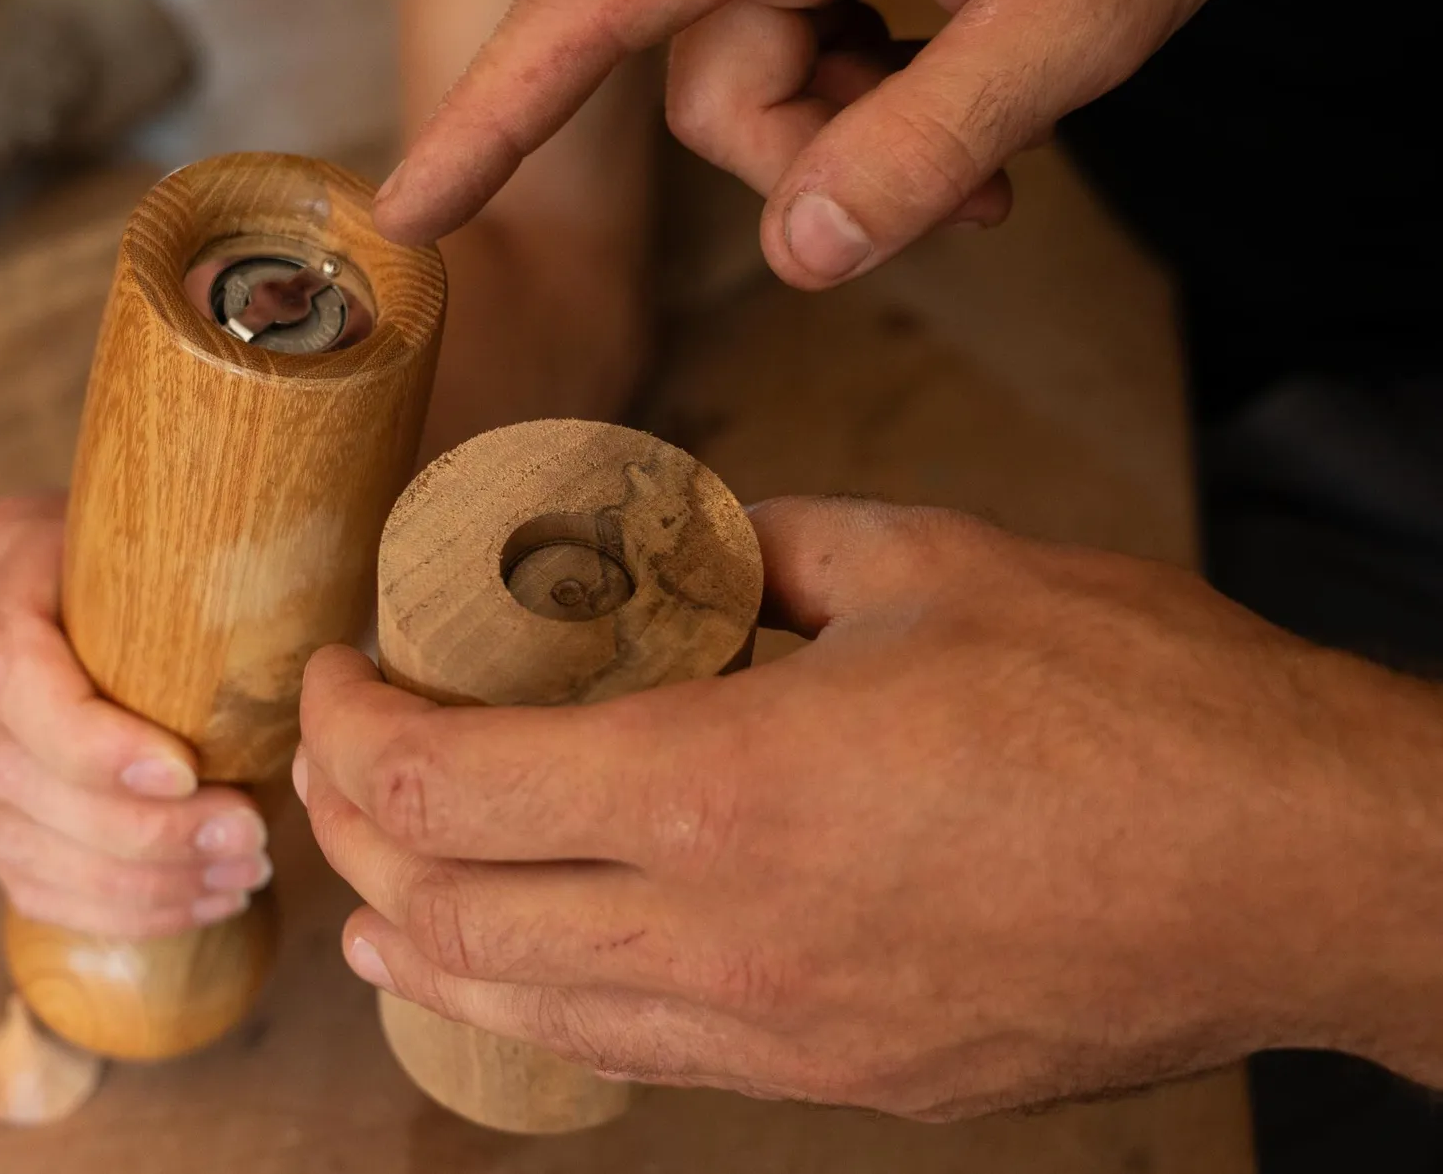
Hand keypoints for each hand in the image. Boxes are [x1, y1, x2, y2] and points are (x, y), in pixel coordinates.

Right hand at [0, 495, 271, 938]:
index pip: (12, 673)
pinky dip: (126, 910)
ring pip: (27, 844)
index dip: (90, 740)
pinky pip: (38, 885)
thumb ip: (244, 567)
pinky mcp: (2, 809)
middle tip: (250, 837)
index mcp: (11, 563)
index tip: (186, 772)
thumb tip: (333, 663)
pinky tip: (208, 902)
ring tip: (246, 873)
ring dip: (145, 881)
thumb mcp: (223, 534)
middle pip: (21, 774)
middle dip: (143, 830)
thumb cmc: (219, 549)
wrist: (178, 571)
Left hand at [297, 496, 1442, 1116]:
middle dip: (355, 836)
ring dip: (426, 941)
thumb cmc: (1132, 702)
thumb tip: (679, 548)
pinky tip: (544, 957)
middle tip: (342, 765)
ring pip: (522, 1016)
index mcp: (726, 789)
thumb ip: (766, 552)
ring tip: (388, 886)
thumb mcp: (929, 565)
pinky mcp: (840, 1082)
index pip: (441, 787)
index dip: (347, 729)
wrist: (1296, 871)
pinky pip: (639, 1053)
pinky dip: (543, 1002)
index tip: (333, 676)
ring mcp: (778, 1038)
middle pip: (445, 917)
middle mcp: (722, 939)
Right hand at [374, 0, 1227, 288]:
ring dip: (866, 125)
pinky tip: (970, 65)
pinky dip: (877, 72)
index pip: (587, 18)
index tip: (409, 211)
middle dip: (816, 158)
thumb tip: (804, 261)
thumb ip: (934, 138)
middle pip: (702, 74)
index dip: (489, 124)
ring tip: (1001, 152)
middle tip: (971, 200)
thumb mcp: (1074, 10)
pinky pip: (808, 20)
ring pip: (760, 64)